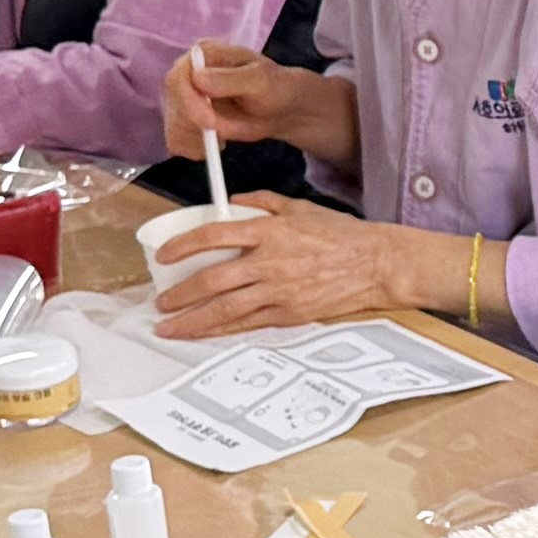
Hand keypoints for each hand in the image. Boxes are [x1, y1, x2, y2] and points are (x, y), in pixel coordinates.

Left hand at [153, 202, 445, 334]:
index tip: (164, 255)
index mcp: (270, 232)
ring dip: (193, 320)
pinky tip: (204, 334)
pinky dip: (222, 331)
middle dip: (180, 294)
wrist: (376, 264)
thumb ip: (264, 203)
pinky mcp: (290, 314)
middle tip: (161, 301)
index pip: (214, 235)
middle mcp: (270, 262)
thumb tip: (233, 203)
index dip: (183, 245)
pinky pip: (248, 325)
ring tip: (170, 326)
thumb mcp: (301, 207)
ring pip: (225, 309)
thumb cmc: (343, 235)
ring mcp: (279, 292)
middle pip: (212, 280)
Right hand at [163, 41, 357, 175]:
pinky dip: (193, 149)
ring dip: (196, 140)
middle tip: (222, 139)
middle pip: (173, 104)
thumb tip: (198, 78)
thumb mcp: (260, 80)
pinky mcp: (186, 119)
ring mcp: (184, 97)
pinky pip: (176, 140)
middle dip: (195, 126)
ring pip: (173, 125)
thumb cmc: (274, 87)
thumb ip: (230, 79)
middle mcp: (187, 73)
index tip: (210, 123)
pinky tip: (215, 145)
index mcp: (203, 54)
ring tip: (224, 139)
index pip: (178, 77)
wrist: (280, 108)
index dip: (189, 103)